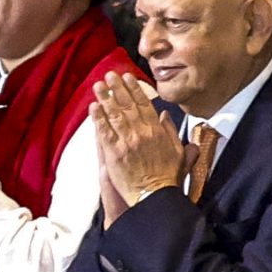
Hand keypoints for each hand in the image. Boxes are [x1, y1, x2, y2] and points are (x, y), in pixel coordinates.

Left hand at [92, 72, 185, 213]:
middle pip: (128, 106)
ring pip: (115, 115)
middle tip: (110, 75)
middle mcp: (142, 133)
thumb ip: (171, 131)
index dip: (135, 89)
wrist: (155, 195)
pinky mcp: (114, 154)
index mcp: (157, 131)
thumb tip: (165, 114)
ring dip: (106, 99)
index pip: (145, 105)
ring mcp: (127, 143)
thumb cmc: (167, 176)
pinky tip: (93, 107)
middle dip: (118, 88)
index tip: (128, 77)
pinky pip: (105, 132)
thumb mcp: (178, 151)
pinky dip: (99, 119)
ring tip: (98, 85)